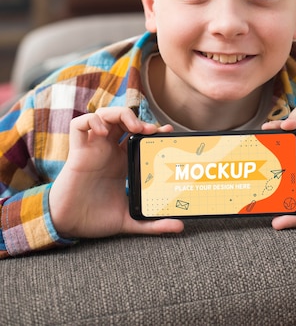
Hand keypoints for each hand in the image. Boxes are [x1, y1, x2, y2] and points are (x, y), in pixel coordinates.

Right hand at [49, 107, 183, 238]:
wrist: (70, 226)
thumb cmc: (95, 219)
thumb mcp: (129, 219)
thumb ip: (152, 223)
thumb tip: (179, 227)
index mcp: (121, 162)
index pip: (138, 136)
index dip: (152, 130)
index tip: (167, 132)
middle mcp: (107, 151)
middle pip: (122, 120)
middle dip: (137, 118)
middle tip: (149, 130)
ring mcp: (92, 149)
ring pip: (103, 115)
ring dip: (119, 114)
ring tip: (132, 127)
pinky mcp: (77, 151)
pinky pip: (79, 125)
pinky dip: (92, 121)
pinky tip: (104, 132)